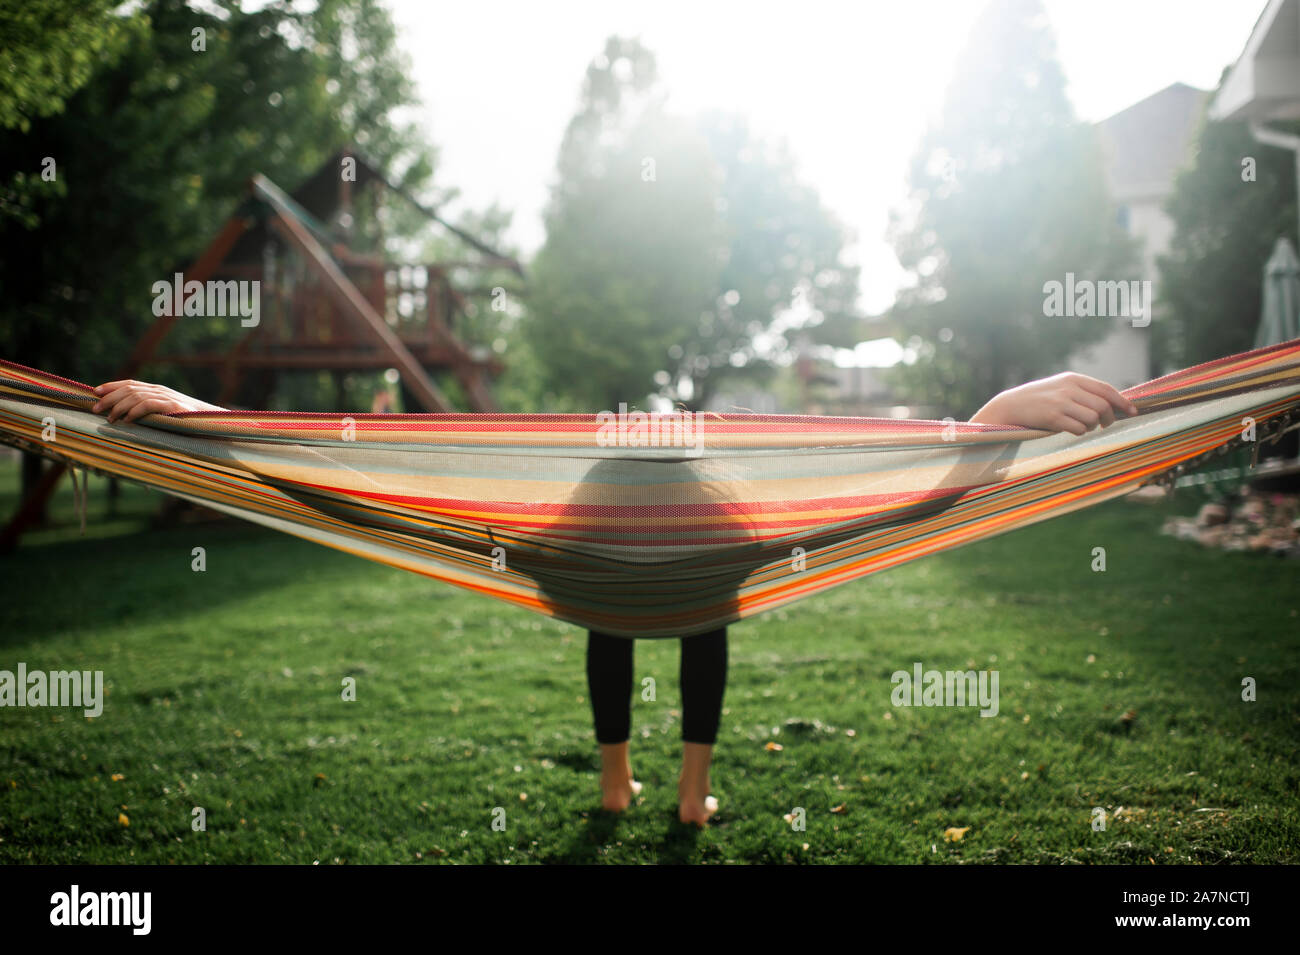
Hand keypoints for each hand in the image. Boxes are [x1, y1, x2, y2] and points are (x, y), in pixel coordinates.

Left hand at [91, 380, 224, 422]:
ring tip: (109, 418)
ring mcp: (167, 397)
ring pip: (135, 396)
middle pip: (129, 388)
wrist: (212, 424)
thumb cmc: (186, 423)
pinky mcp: (173, 406)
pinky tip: (127, 420)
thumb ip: (148, 411)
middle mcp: (160, 390)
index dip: (111, 386)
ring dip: (118, 406)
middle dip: (109, 398)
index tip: (95, 392)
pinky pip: (148, 405)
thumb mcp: (164, 414)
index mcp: (157, 390)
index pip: (130, 383)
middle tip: (95, 408)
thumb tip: (124, 416)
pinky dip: (134, 411)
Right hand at [970, 372, 1137, 434]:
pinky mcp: (1052, 417)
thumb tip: (1112, 404)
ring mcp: (1060, 402)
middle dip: (1108, 418)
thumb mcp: (1060, 388)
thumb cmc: (1038, 400)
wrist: (1009, 406)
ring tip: (1081, 426)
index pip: (1106, 389)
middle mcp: (1068, 388)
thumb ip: (1082, 392)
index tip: (1133, 411)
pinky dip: (1079, 432)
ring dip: (1091, 426)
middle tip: (1104, 425)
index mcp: (1072, 379)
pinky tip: (1070, 429)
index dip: (1122, 402)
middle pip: (1103, 405)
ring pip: (1093, 418)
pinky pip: (1078, 428)